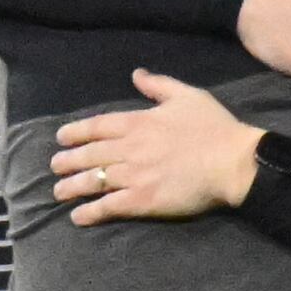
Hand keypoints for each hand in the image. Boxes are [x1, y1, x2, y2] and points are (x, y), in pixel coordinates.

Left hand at [50, 71, 261, 225]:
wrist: (236, 162)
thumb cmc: (216, 128)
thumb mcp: (189, 96)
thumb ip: (159, 85)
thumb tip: (136, 74)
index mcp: (139, 123)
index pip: (96, 126)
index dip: (75, 132)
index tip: (61, 138)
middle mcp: (130, 148)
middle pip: (89, 155)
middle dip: (67, 161)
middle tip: (55, 166)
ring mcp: (134, 175)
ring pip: (92, 181)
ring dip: (71, 187)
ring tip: (58, 192)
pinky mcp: (142, 200)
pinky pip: (108, 206)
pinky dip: (90, 212)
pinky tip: (77, 217)